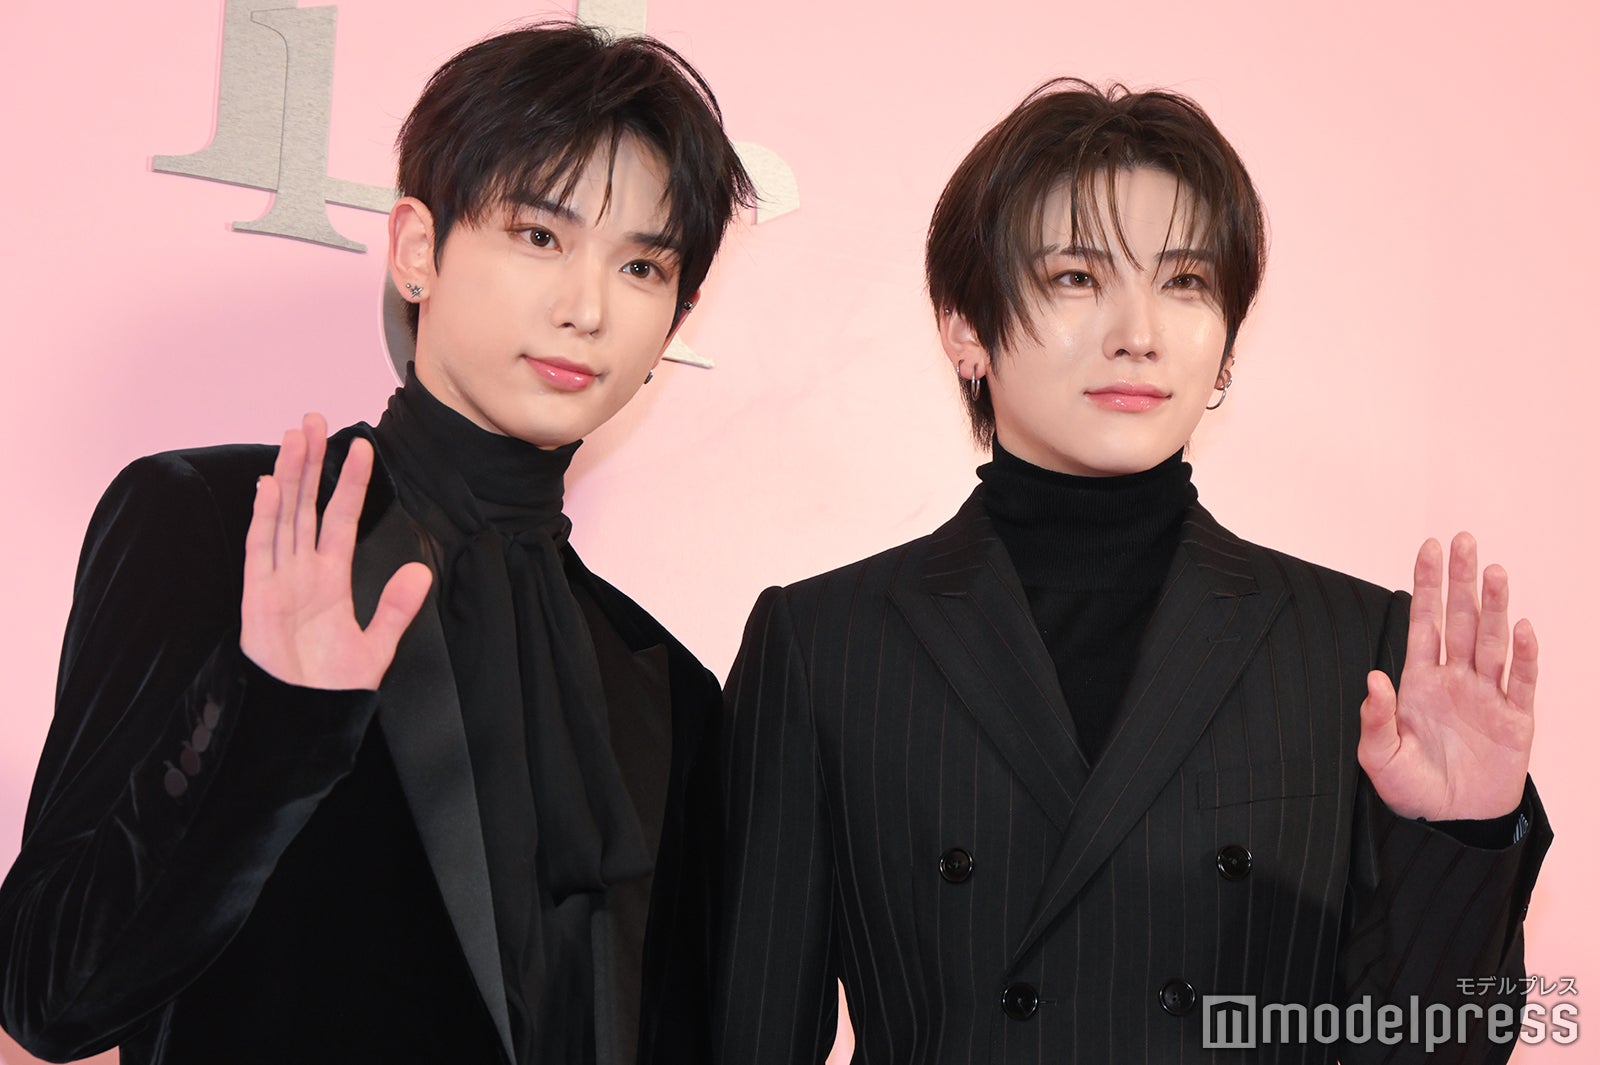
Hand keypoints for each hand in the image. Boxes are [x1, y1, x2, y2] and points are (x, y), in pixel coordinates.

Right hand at [240, 414, 431, 689]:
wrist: (302, 720)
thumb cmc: (330, 689)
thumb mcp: (375, 649)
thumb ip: (396, 610)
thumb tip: (421, 572)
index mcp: (330, 579)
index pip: (341, 519)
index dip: (350, 483)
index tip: (362, 446)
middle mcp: (301, 572)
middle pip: (306, 506)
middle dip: (310, 463)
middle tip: (314, 419)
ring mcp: (276, 582)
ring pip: (282, 517)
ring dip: (287, 477)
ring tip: (294, 437)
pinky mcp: (256, 600)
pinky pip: (260, 552)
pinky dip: (264, 520)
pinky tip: (270, 488)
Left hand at [1358, 533, 1535, 820]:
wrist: (1453, 822)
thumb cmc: (1413, 789)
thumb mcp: (1380, 757)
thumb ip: (1375, 718)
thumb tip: (1373, 678)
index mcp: (1420, 682)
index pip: (1424, 623)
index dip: (1427, 587)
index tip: (1429, 549)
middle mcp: (1455, 680)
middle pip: (1460, 621)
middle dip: (1461, 581)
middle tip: (1464, 542)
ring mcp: (1487, 696)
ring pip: (1491, 642)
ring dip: (1493, 607)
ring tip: (1493, 571)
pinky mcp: (1515, 720)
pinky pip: (1521, 682)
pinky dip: (1522, 655)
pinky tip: (1520, 627)